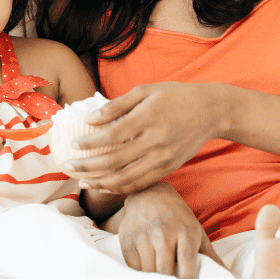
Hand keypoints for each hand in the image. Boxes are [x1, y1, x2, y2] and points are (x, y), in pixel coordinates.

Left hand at [62, 82, 220, 193]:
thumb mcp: (145, 91)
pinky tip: (105, 185)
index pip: (111, 136)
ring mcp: (163, 158)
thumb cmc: (175, 96)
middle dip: (87, 167)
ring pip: (126, 178)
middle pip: (115, 162)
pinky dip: (120, 187)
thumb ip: (116, 105)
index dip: (90, 144)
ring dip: (100, 182)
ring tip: (82, 181)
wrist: (211, 111)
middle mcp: (156, 141)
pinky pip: (141, 183)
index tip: (73, 145)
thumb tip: (89, 119)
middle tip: (68, 166)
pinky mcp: (169, 168)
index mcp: (148, 118)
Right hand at [109, 182, 207, 278]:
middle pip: (165, 270)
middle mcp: (163, 232)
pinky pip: (134, 266)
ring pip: (148, 270)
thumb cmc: (179, 219)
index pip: (186, 263)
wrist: (150, 195)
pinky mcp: (127, 239)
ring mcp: (143, 235)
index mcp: (185, 231)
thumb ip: (214, 260)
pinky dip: (141, 274)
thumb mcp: (198, 234)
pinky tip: (148, 277)